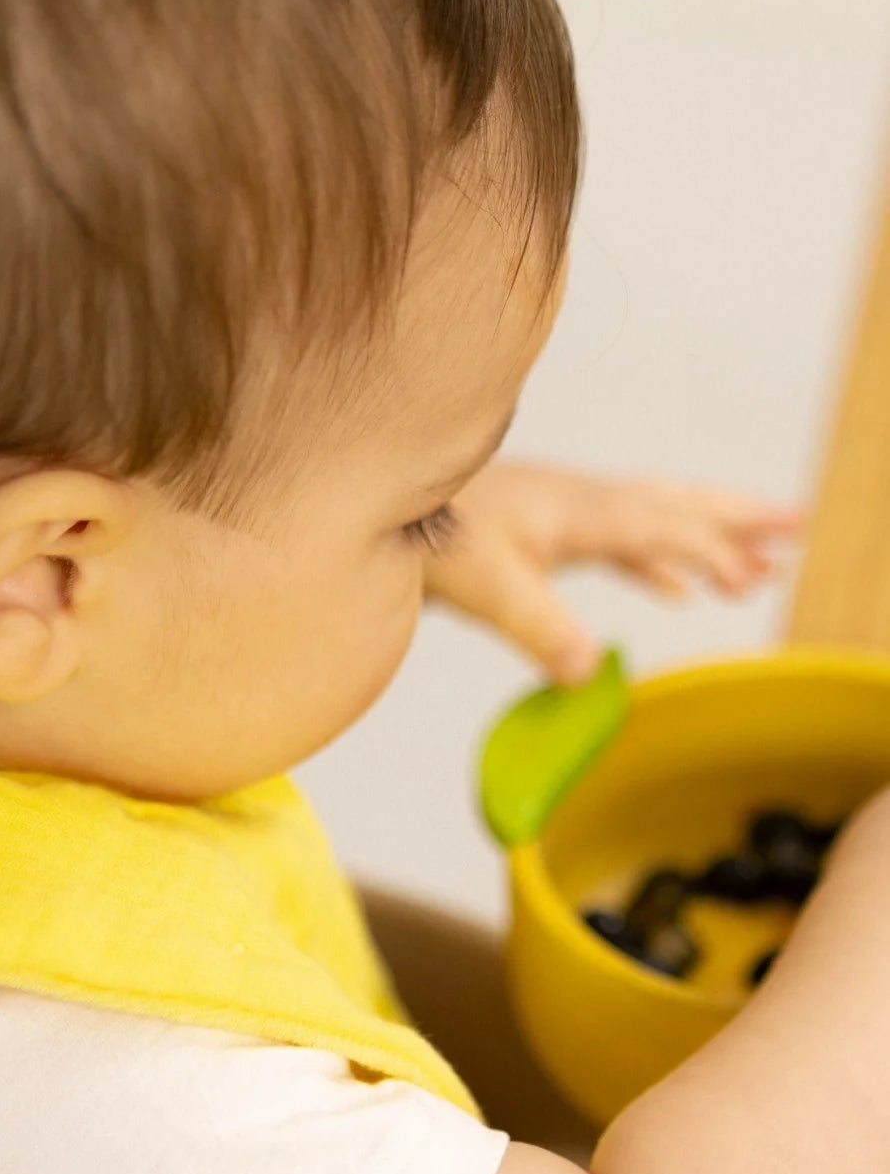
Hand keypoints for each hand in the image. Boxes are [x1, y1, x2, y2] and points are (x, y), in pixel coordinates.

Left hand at [422, 461, 802, 684]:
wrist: (378, 499)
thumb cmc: (430, 533)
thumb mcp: (485, 588)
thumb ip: (539, 628)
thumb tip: (586, 674)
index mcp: (578, 513)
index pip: (664, 528)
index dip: (712, 548)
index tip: (757, 571)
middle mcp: (581, 502)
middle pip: (676, 505)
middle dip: (736, 519)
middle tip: (795, 528)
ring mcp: (564, 510)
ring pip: (654, 518)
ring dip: (705, 537)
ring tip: (755, 564)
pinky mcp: (544, 525)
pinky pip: (620, 540)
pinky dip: (657, 561)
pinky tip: (673, 589)